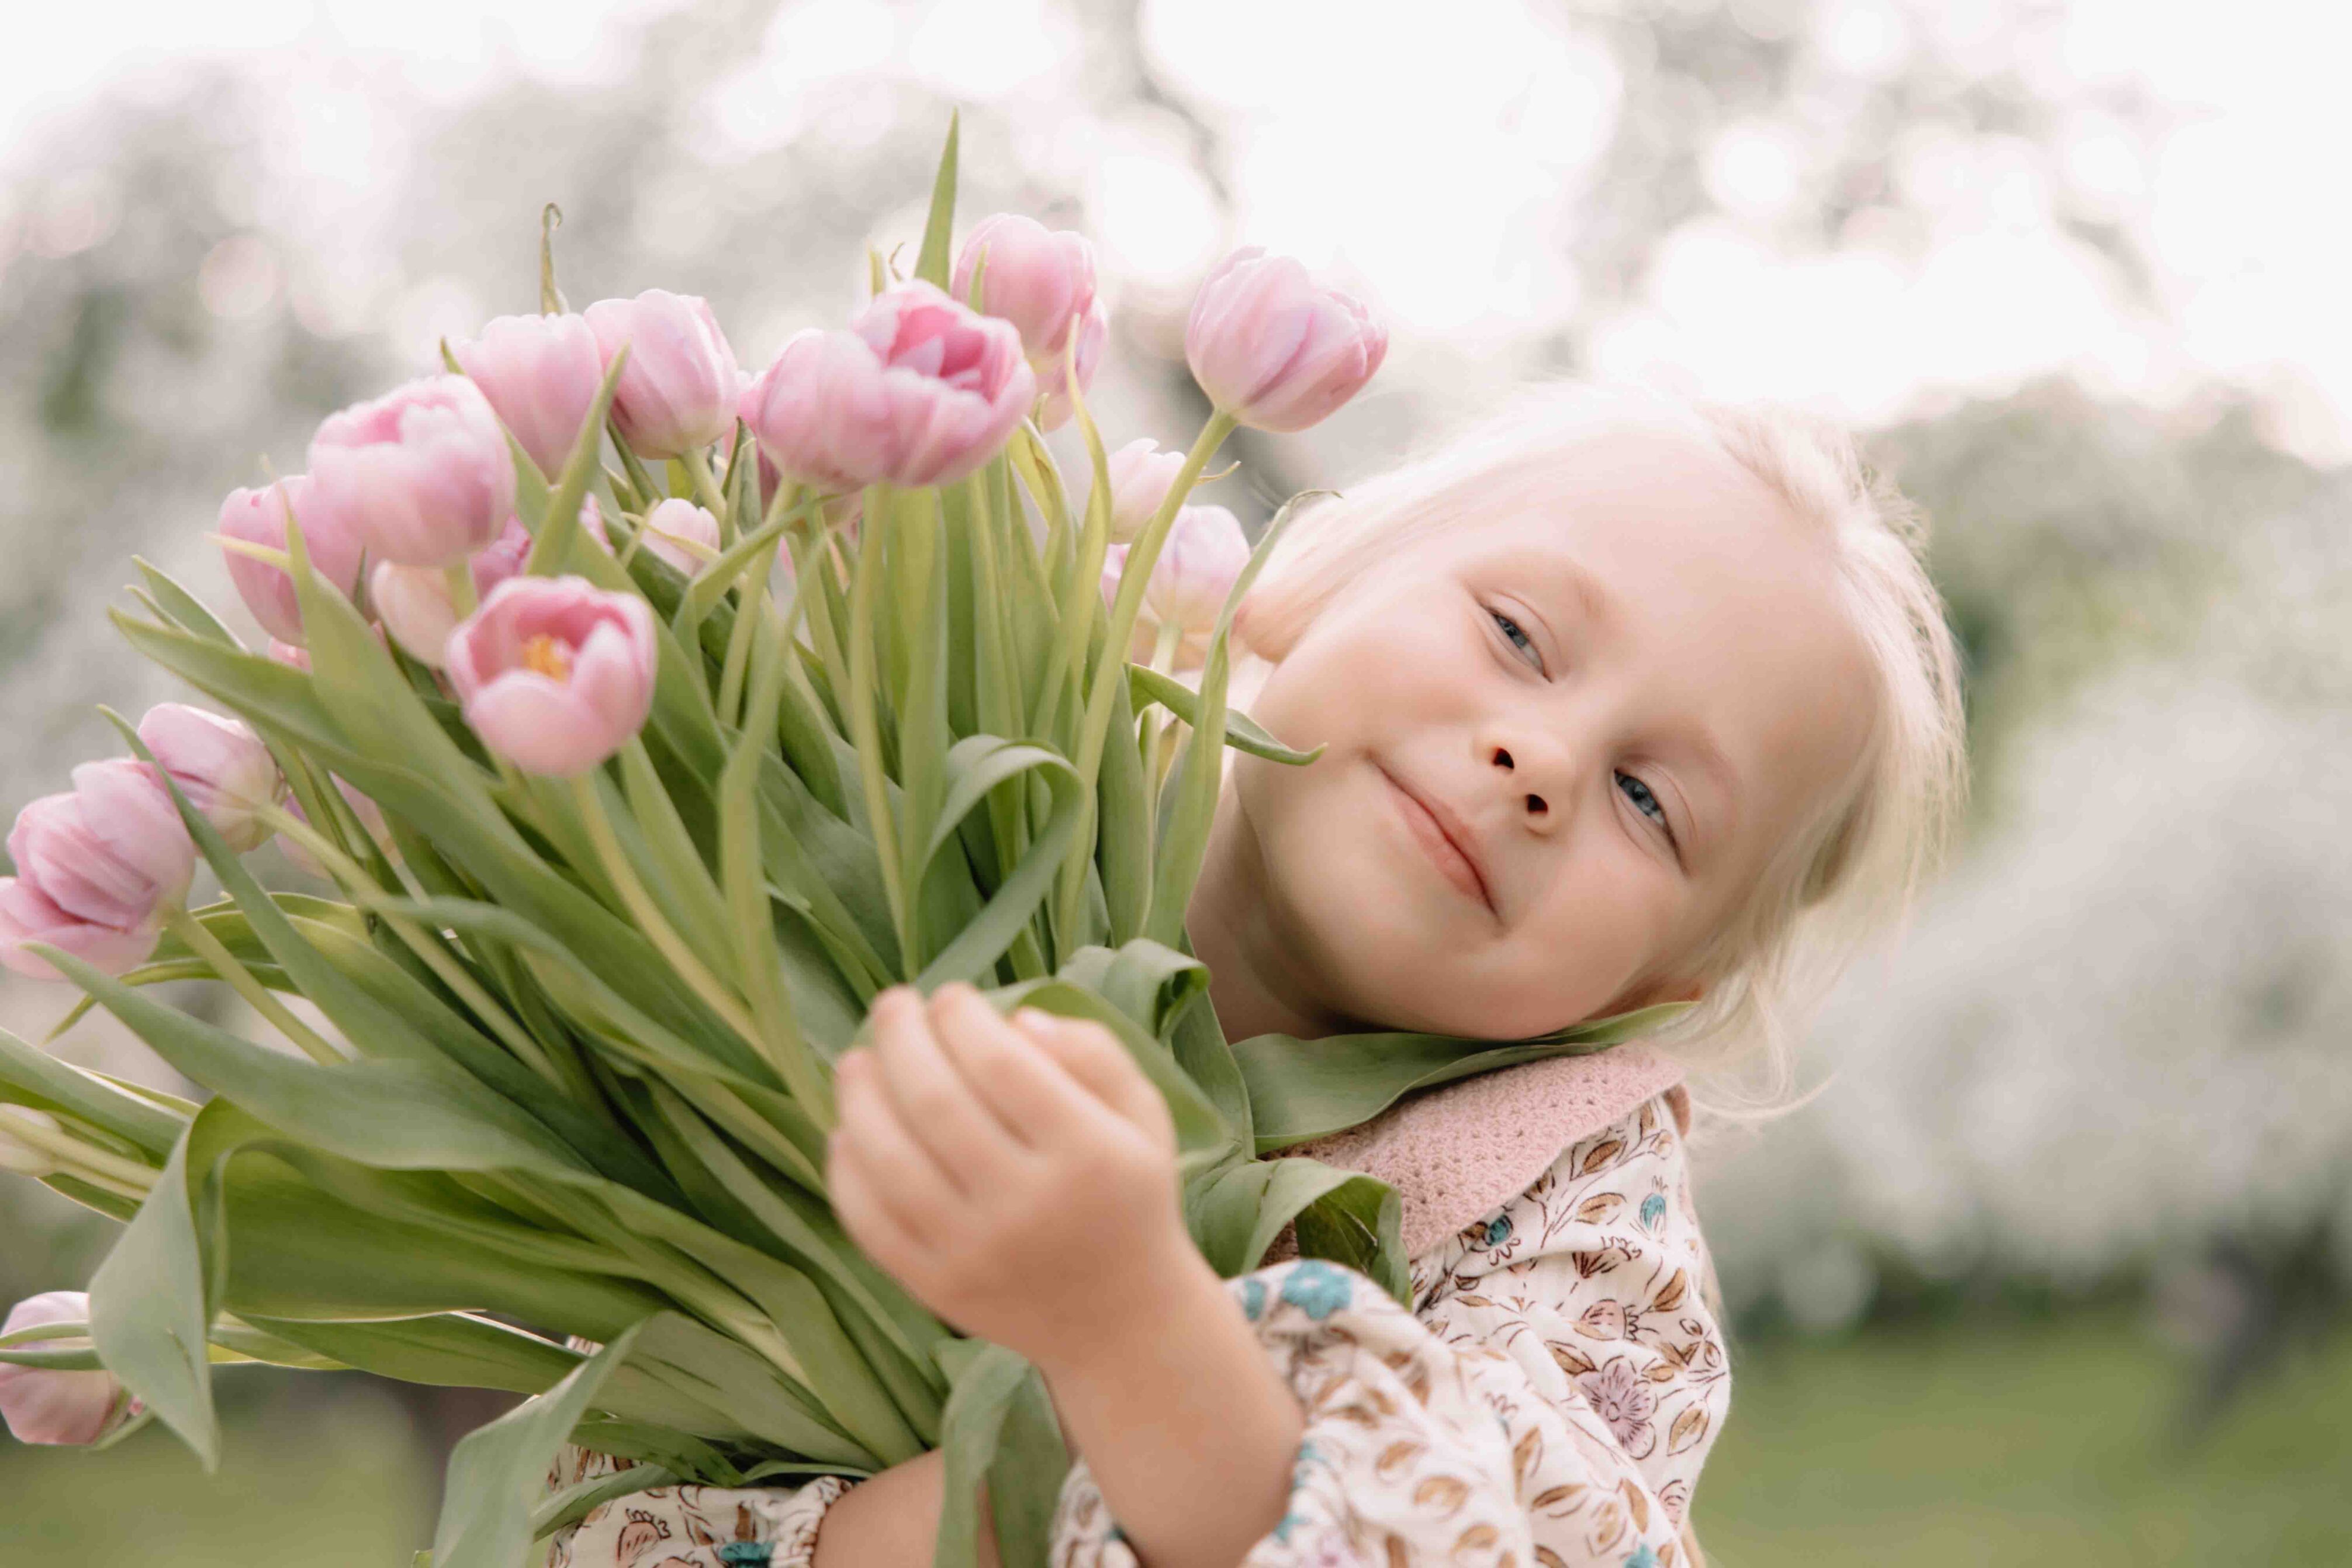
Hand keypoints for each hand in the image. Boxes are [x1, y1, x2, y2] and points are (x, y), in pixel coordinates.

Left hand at [824, 982, 1192, 1372]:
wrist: (1120, 1320)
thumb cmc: (1127, 1195)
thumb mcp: (1143, 1117)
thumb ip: (1095, 1055)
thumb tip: (1016, 1020)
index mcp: (1089, 1155)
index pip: (1004, 1066)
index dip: (962, 1019)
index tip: (950, 996)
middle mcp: (1028, 1207)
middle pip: (937, 1104)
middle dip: (901, 1039)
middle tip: (892, 1005)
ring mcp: (975, 1253)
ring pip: (890, 1160)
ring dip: (860, 1096)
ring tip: (858, 1060)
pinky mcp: (936, 1289)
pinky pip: (869, 1221)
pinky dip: (846, 1168)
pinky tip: (850, 1129)